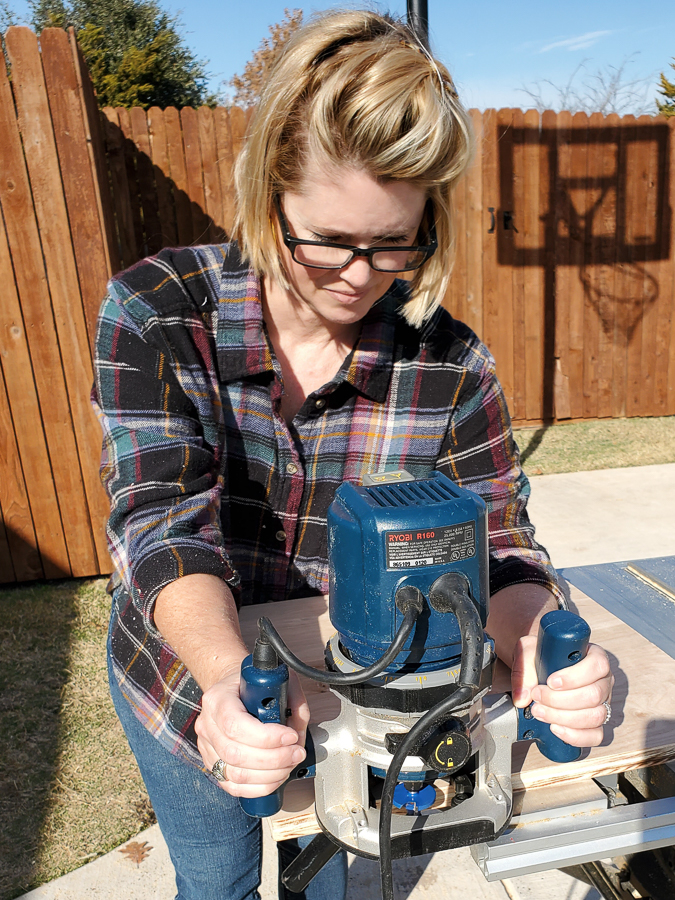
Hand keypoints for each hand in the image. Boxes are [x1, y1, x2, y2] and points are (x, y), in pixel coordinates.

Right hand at [195, 668, 309, 797]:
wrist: (235, 689)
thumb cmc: (255, 686)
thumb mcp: (278, 681)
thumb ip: (294, 703)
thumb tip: (298, 736)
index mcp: (218, 699)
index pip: (235, 725)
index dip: (266, 737)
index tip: (290, 736)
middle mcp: (207, 724)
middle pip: (235, 754)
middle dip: (274, 759)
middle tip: (297, 752)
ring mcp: (207, 747)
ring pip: (235, 774)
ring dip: (270, 775)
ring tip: (290, 763)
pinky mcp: (213, 764)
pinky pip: (233, 787)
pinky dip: (259, 787)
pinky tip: (276, 777)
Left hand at [511, 637, 613, 747]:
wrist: (539, 666)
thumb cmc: (541, 654)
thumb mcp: (529, 651)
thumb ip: (524, 670)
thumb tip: (523, 698)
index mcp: (594, 656)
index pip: (597, 665)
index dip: (574, 677)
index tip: (551, 682)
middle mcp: (603, 680)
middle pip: (594, 695)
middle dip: (561, 701)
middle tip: (538, 697)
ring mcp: (603, 702)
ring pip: (595, 716)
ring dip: (564, 718)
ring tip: (540, 712)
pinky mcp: (596, 722)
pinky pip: (595, 735)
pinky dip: (575, 736)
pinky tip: (555, 728)